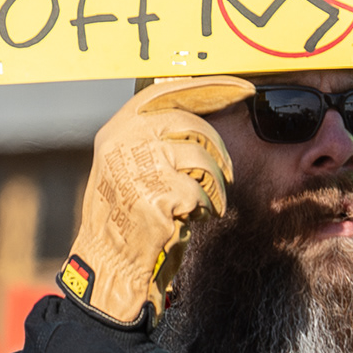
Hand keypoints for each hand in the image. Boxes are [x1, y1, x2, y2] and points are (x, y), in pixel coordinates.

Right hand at [60, 77, 249, 327]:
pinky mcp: (157, 195)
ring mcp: (138, 167)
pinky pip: (202, 191)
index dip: (208, 88)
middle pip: (191, 123)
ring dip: (213, 184)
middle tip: (225, 173)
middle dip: (217, 148)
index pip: (166, 91)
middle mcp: (123, 142)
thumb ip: (157, 138)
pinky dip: (206, 207)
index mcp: (117, 129)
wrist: (111, 265)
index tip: (241, 88)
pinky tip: (190, 220)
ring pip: (202, 157)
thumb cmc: (130, 219)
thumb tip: (205, 111)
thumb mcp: (133, 166)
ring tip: (201, 203)